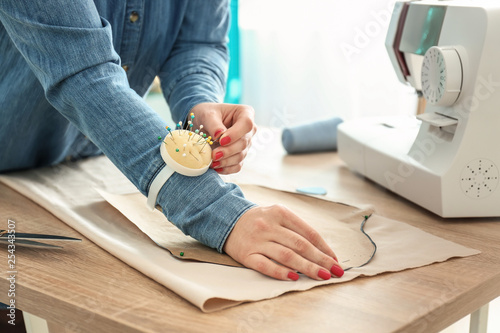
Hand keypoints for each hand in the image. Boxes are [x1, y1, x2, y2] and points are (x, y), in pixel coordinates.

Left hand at [190, 103, 256, 174]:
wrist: (203, 122)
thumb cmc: (207, 114)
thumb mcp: (207, 114)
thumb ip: (214, 124)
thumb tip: (219, 135)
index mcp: (245, 114)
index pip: (247, 124)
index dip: (236, 134)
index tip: (221, 140)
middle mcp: (248, 130)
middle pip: (244, 143)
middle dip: (228, 151)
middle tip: (214, 155)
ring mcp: (245, 144)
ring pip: (241, 156)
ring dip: (226, 161)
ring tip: (212, 162)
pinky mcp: (239, 155)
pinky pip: (237, 165)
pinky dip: (227, 169)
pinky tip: (216, 168)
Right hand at [223, 205, 344, 280]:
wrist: (226, 220)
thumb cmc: (259, 221)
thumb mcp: (278, 216)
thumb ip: (296, 229)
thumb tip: (321, 250)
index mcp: (280, 212)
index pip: (308, 232)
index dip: (324, 247)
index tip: (335, 260)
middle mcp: (269, 225)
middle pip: (300, 245)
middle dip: (320, 259)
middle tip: (334, 271)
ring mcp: (257, 240)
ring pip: (286, 256)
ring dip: (307, 267)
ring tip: (322, 276)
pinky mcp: (246, 254)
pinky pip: (265, 265)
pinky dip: (280, 272)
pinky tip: (294, 278)